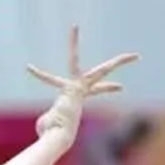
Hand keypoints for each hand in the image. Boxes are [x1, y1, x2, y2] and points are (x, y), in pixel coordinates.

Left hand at [27, 26, 139, 142]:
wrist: (59, 137)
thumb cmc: (53, 134)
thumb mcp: (53, 125)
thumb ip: (49, 120)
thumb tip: (44, 124)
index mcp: (79, 98)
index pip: (97, 89)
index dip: (108, 88)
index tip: (121, 87)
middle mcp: (80, 91)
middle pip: (101, 74)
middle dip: (117, 63)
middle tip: (135, 56)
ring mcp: (75, 88)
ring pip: (75, 62)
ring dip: (73, 44)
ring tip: (74, 27)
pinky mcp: (68, 89)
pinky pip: (49, 80)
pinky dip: (38, 75)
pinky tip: (29, 67)